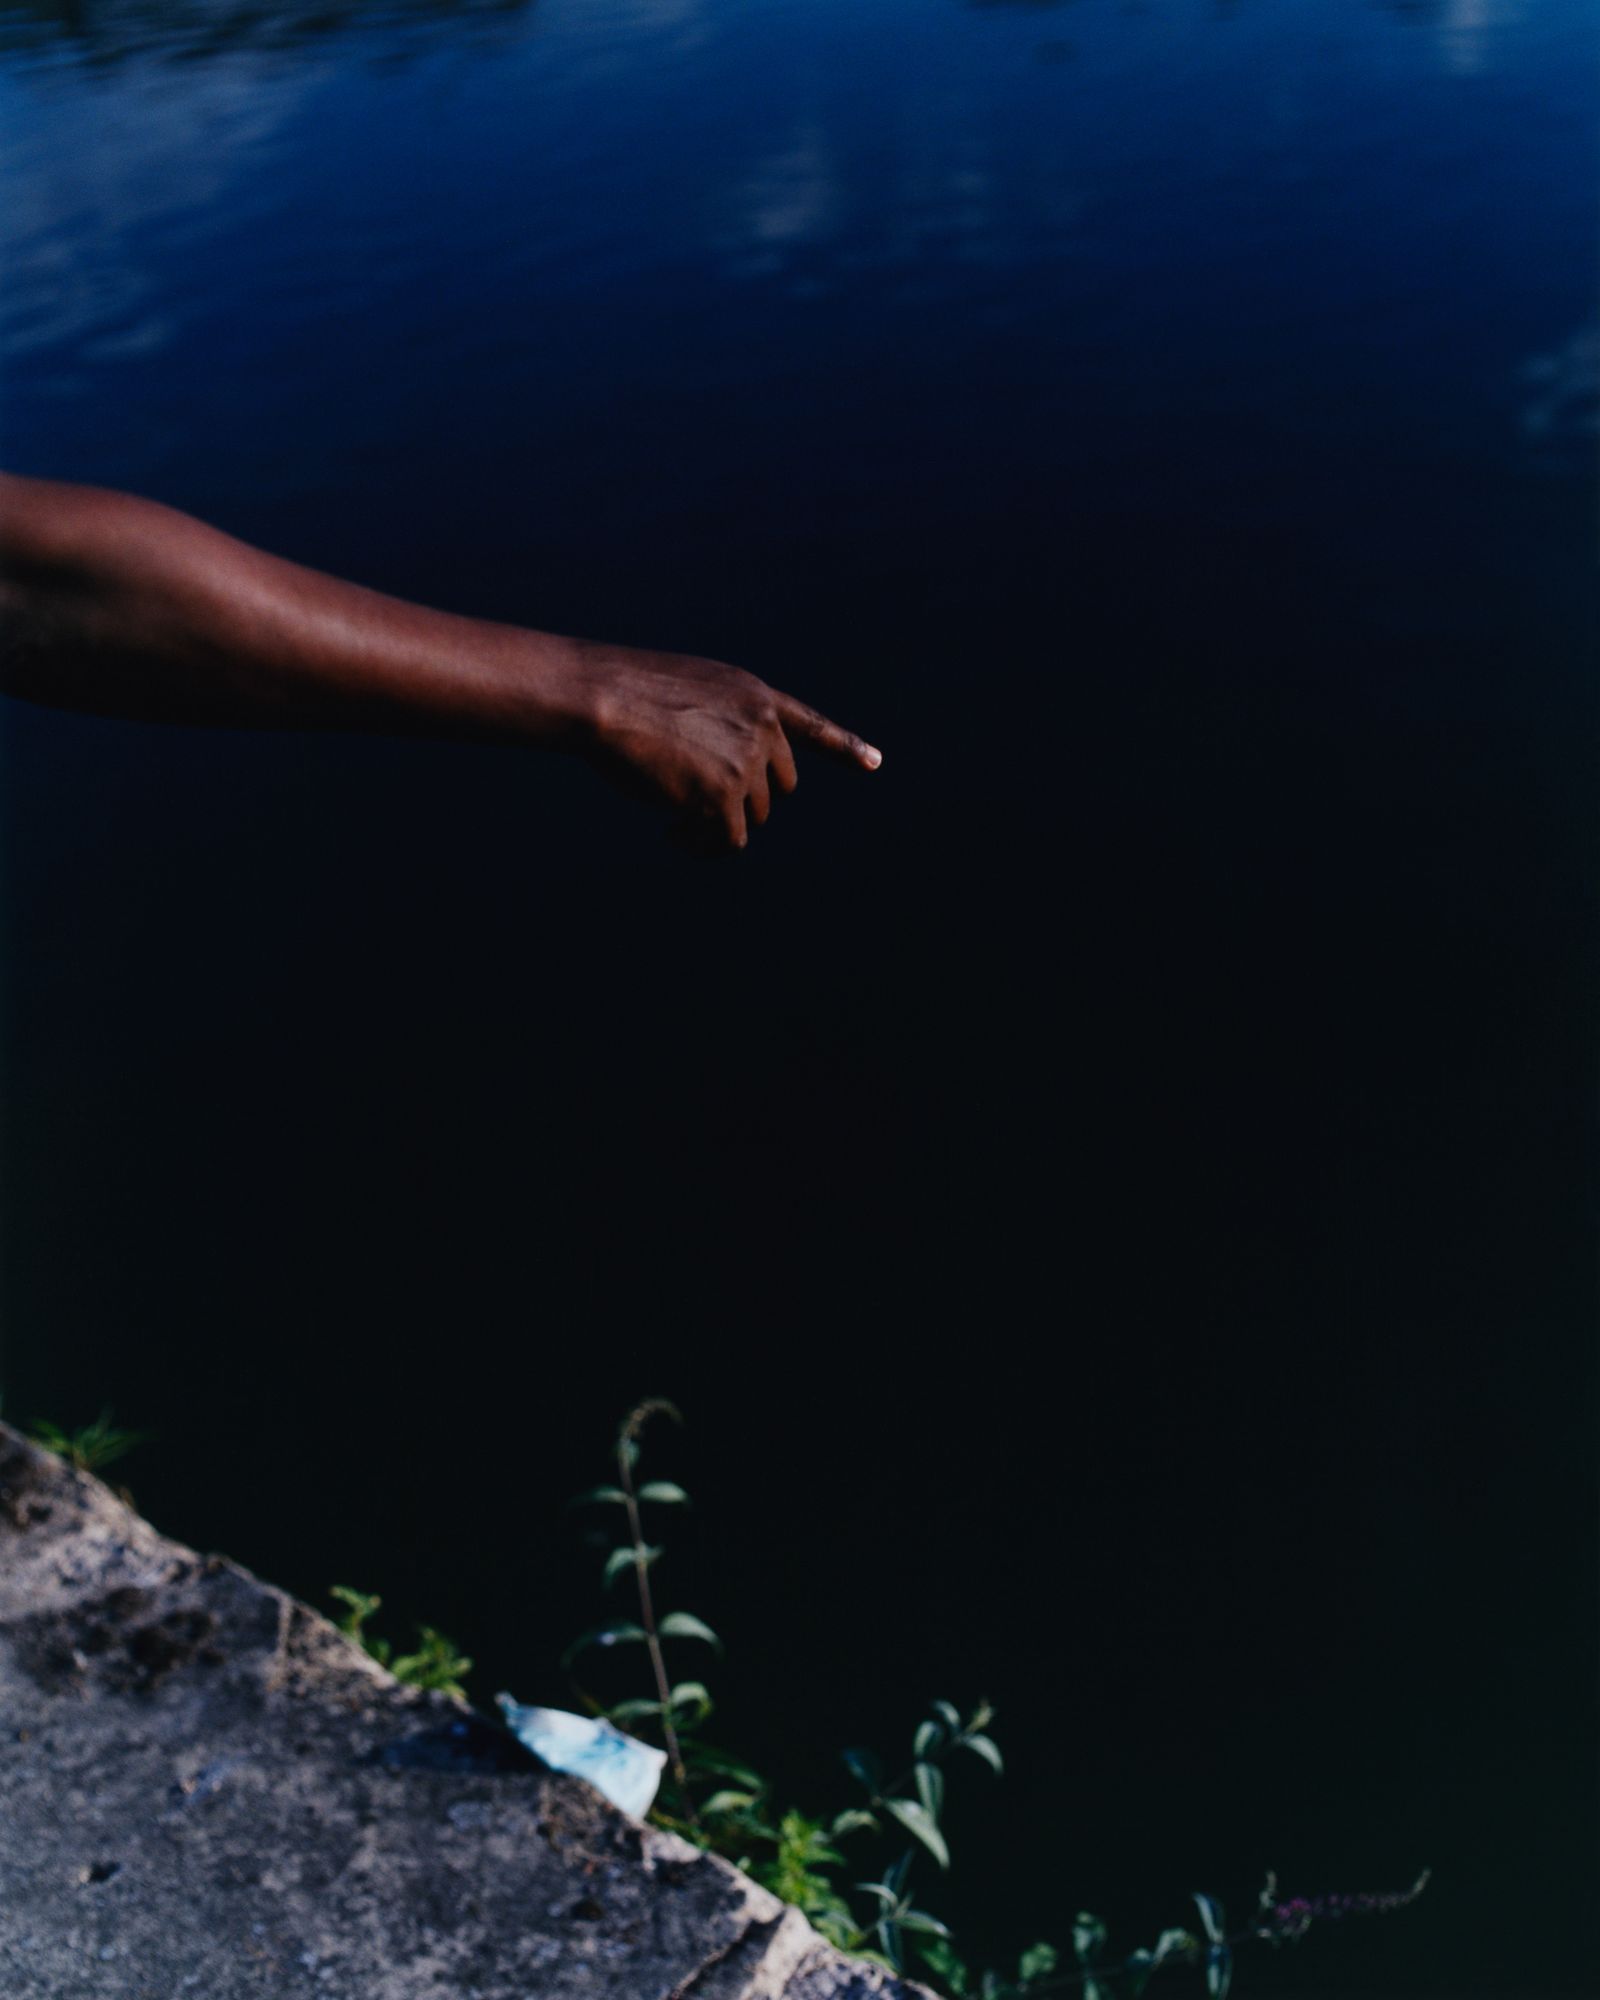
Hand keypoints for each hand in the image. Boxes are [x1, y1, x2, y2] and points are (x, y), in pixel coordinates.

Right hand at [571, 642, 881, 849]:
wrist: (604, 697)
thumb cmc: (625, 695)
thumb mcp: (688, 695)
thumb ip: (719, 728)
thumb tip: (726, 791)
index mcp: (755, 696)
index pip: (810, 725)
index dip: (843, 747)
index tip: (874, 763)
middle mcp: (762, 728)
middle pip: (776, 788)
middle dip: (744, 802)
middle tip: (699, 805)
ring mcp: (747, 763)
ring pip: (751, 817)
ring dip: (716, 826)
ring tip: (676, 822)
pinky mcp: (724, 797)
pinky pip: (729, 840)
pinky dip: (702, 846)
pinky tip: (672, 834)